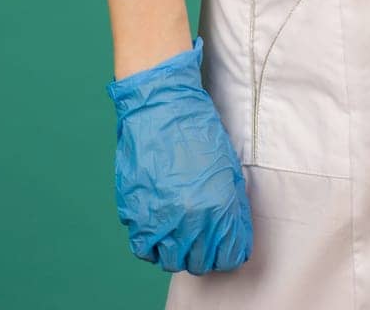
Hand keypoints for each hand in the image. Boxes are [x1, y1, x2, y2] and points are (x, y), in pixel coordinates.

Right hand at [107, 36, 253, 274]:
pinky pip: (144, 249)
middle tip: (204, 238)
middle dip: (206, 253)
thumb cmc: (197, 130)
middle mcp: (191, 219)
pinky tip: (160, 230)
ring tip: (182, 234)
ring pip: (172, 261)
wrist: (161, 107)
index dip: (230, 252)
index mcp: (219, 207)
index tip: (227, 245)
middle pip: (201, 262)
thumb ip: (232, 205)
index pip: (229, 256)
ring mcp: (161, 219)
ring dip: (179, 252)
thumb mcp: (228, 166)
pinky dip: (153, 246)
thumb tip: (233, 231)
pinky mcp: (135, 214)